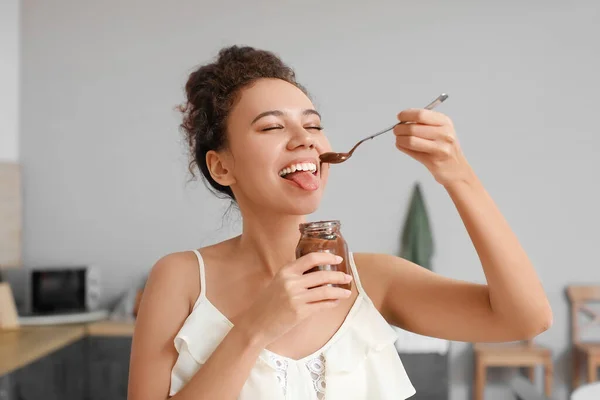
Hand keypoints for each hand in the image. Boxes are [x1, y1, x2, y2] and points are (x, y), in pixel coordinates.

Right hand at [237, 252, 352, 345]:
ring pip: (326, 291)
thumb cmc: (267, 303)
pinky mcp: (300, 312)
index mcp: (286, 271)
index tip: (338, 259)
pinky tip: (336, 302)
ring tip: (347, 292)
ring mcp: (296, 298)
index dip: (327, 257)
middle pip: (322, 275)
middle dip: (339, 276)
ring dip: (339, 291)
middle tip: (347, 277)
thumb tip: (317, 272)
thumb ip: (295, 275)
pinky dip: (332, 303)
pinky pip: (322, 306)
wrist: (256, 324)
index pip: (311, 258)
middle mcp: (291, 282)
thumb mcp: (278, 282)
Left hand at [394, 109, 473, 186]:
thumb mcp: (441, 130)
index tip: (400, 117)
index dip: (406, 115)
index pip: (421, 114)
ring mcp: (440, 147)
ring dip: (399, 139)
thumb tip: (402, 119)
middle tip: (396, 130)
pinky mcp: (433, 160)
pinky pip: (411, 151)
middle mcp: (444, 133)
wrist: (456, 169)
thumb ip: (424, 123)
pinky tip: (401, 145)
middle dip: (399, 128)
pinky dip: (402, 147)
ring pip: (410, 140)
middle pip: (413, 127)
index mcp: (445, 122)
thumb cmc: (445, 148)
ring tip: (398, 138)